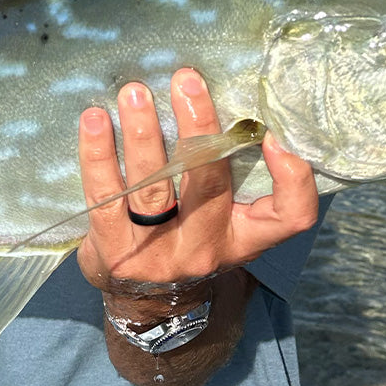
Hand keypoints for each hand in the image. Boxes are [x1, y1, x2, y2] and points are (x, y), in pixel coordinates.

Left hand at [75, 68, 319, 295]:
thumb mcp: (225, 220)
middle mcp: (206, 246)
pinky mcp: (114, 250)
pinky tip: (93, 120)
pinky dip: (97, 154)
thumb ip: (232, 172)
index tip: (274, 133)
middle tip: (186, 80)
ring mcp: (158, 253)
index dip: (291, 177)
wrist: (146, 305)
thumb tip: (229, 90)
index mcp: (244, 235)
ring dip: (143, 133)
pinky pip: (105, 196)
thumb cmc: (191, 238)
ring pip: (153, 187)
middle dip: (198, 126)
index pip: (289, 215)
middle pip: (209, 184)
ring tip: (134, 92)